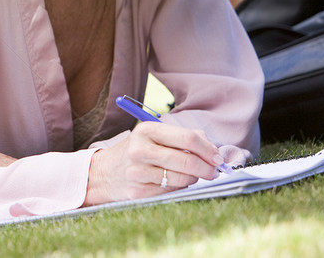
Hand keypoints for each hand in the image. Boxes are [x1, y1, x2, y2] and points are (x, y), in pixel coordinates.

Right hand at [85, 122, 225, 204]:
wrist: (105, 173)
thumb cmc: (138, 152)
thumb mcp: (154, 136)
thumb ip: (184, 138)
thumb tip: (213, 151)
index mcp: (146, 130)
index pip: (188, 138)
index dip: (208, 150)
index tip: (218, 158)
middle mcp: (140, 150)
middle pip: (187, 161)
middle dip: (207, 168)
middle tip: (214, 172)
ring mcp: (137, 172)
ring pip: (182, 179)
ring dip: (193, 179)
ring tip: (191, 176)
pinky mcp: (138, 192)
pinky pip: (171, 192)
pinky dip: (179, 188)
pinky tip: (174, 182)